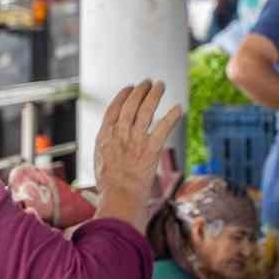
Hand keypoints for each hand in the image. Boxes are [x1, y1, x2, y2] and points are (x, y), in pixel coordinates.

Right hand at [93, 80, 183, 229]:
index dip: (123, 96)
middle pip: (130, 105)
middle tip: (148, 82)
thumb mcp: (100, 162)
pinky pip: (164, 127)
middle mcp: (120, 134)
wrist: (120, 197)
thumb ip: (107, 147)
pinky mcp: (151, 148)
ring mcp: (135, 140)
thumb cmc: (109, 186)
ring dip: (154, 95)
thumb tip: (110, 142)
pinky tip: (178, 107)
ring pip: (146, 110)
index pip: (113, 109)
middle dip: (140, 90)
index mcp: (104, 136)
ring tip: (160, 85)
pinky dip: (172, 116)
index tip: (129, 88)